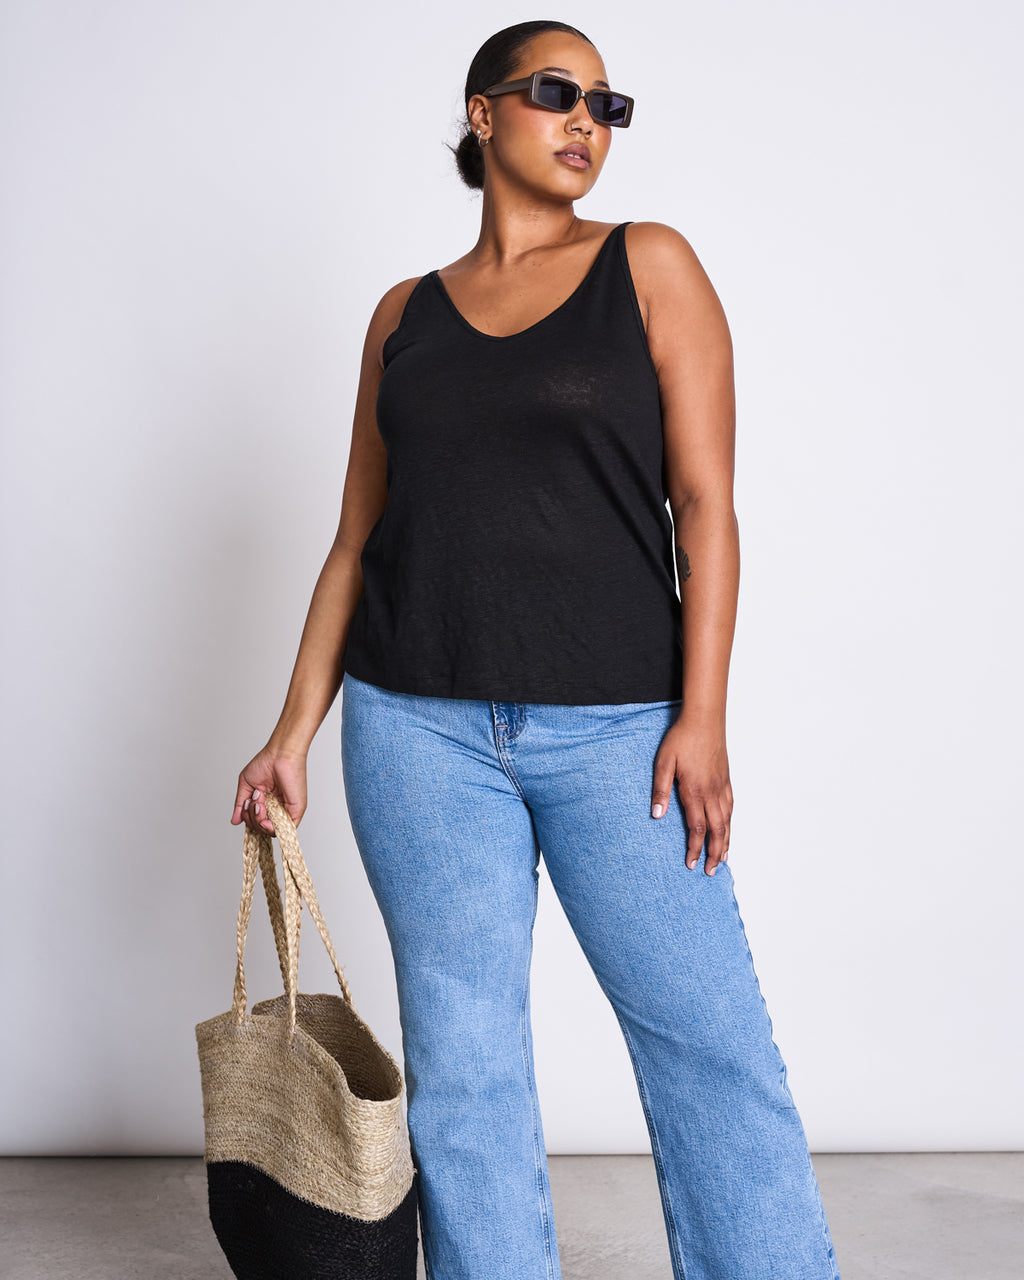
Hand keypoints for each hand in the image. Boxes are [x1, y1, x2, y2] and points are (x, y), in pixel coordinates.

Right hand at [231, 745, 307, 836]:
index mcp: (266, 803)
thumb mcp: (246, 786)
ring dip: (258, 819)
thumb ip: (240, 805)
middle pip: (260, 828)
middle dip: (252, 817)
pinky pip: (284, 829)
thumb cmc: (265, 763)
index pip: (255, 822)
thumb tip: (234, 821)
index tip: (247, 802)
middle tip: (254, 800)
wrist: (279, 754)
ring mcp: (286, 810)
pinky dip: (270, 827)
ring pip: (269, 831)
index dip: (248, 818)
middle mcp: (276, 808)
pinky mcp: (295, 811)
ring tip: (260, 801)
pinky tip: (265, 814)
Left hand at [650, 711, 732, 874]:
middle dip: (714, 854)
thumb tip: (656, 815)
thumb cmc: (681, 738)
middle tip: (712, 872)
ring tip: (724, 859)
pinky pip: (731, 807)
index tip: (691, 864)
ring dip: (726, 842)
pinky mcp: (726, 779)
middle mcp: (712, 793)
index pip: (697, 828)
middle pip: (717, 831)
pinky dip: (730, 823)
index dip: (695, 849)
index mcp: (694, 791)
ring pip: (727, 821)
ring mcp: (722, 786)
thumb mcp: (663, 762)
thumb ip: (660, 789)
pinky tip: (728, 829)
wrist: (704, 719)